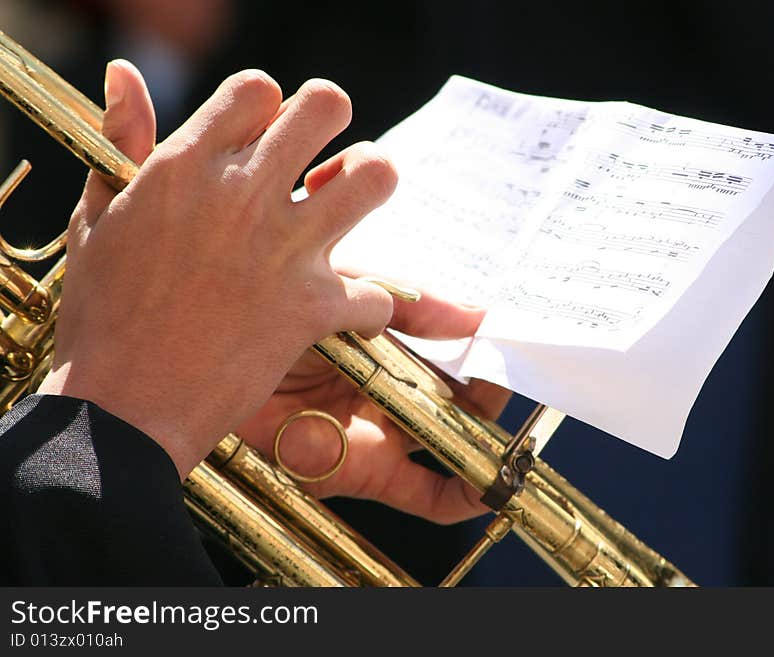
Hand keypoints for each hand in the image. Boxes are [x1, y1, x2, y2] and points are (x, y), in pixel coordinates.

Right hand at [39, 61, 397, 477]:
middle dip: (334, 123)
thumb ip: (122, 140)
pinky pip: (377, 295)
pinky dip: (367, 310)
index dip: (268, 110)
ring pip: (376, 176)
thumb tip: (126, 74)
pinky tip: (345, 316)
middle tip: (323, 160)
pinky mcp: (312, 308)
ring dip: (372, 186)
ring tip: (354, 206)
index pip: (260, 89)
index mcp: (187, 165)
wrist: (122, 407)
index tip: (261, 143)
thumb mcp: (98, 215)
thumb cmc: (102, 314)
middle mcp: (243, 195)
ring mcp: (283, 249)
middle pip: (328, 106)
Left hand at [235, 286, 511, 523]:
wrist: (213, 348)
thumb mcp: (348, 293)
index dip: (485, 357)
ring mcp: (381, 433)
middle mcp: (389, 393)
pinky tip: (490, 489)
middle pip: (459, 404)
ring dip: (488, 442)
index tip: (513, 346)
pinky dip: (460, 495)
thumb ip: (413, 307)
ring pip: (451, 445)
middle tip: (518, 381)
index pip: (453, 359)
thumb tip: (478, 317)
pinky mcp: (366, 470)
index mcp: (390, 350)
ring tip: (517, 429)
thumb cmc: (276, 310)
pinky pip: (423, 494)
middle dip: (491, 396)